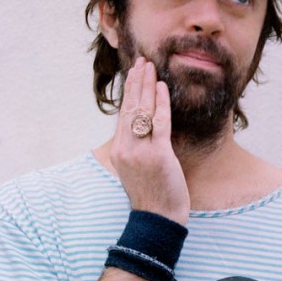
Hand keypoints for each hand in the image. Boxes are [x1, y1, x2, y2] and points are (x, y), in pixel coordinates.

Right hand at [110, 57, 190, 224]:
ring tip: (150, 67)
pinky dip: (161, 103)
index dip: (129, 92)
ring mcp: (140, 151)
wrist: (157, 219)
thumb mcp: (136, 170)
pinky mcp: (158, 155)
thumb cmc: (151, 196)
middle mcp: (126, 148)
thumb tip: (142, 130)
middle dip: (136, 82)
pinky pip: (160, 122)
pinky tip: (162, 87)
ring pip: (142, 111)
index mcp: (119, 151)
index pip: (123, 115)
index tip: (133, 74)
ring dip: (146, 86)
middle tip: (141, 61)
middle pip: (130, 108)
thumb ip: (136, 149)